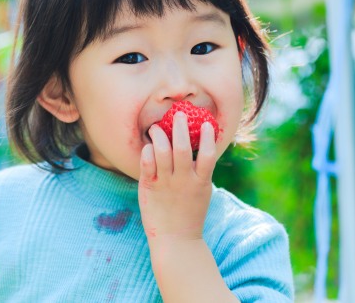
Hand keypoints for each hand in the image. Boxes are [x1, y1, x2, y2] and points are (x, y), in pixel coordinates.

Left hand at [138, 111, 216, 240]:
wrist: (176, 241)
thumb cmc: (190, 213)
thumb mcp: (202, 192)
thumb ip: (201, 172)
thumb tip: (202, 147)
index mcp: (201, 182)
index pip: (208, 155)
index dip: (208, 137)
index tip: (207, 123)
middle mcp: (183, 181)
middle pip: (183, 148)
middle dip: (180, 128)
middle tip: (178, 114)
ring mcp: (166, 184)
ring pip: (162, 153)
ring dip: (159, 136)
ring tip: (157, 127)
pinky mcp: (149, 187)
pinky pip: (146, 165)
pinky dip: (147, 152)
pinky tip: (148, 145)